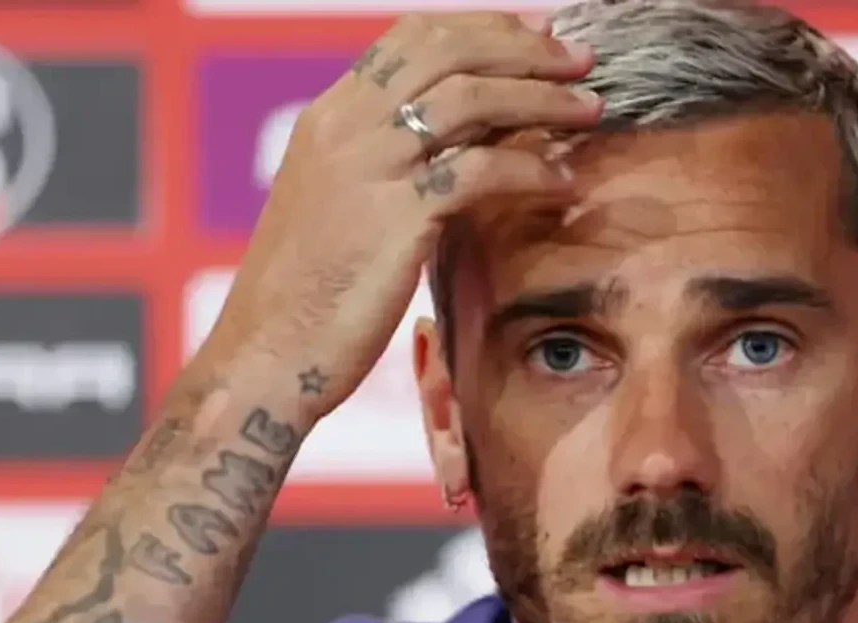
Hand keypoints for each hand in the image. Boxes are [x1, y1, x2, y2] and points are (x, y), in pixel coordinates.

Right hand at [203, 12, 601, 416]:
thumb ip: (386, 167)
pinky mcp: (394, 216)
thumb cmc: (307, 299)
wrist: (266, 356)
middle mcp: (344, 127)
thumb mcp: (339, 209)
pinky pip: (479, 171)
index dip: (483, 28)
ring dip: (542, 98)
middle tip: (581, 59)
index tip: (537, 36)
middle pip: (446, 51)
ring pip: (469, 99)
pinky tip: (562, 184)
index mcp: (329, 117)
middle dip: (524, 48)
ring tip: (590, 109)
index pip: (412, 37)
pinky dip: (530, 172)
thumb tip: (454, 148)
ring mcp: (367, 166)